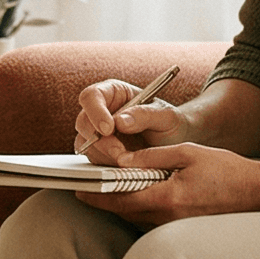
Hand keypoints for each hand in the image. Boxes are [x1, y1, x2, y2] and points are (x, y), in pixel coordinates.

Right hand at [73, 78, 191, 164]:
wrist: (176, 145)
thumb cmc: (171, 123)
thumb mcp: (165, 116)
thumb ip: (144, 115)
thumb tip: (120, 121)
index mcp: (113, 93)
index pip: (91, 96)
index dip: (95, 111)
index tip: (109, 129)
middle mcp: (101, 112)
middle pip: (83, 122)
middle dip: (100, 140)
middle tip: (120, 151)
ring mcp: (98, 134)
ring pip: (85, 144)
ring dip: (104, 154)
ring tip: (129, 159)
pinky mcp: (101, 153)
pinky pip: (94, 159)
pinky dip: (107, 165)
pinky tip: (126, 165)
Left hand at [74, 140, 259, 223]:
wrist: (256, 192)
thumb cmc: (225, 169)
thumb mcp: (188, 153)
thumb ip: (153, 157)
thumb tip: (122, 160)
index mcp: (169, 197)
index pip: (122, 199)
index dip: (97, 196)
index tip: (78, 190)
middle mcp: (169, 217)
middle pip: (125, 211)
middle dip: (104, 200)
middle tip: (86, 185)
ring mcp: (176, 227)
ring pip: (136, 217)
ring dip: (121, 204)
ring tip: (106, 187)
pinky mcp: (182, 229)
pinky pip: (151, 220)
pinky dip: (138, 208)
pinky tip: (135, 195)